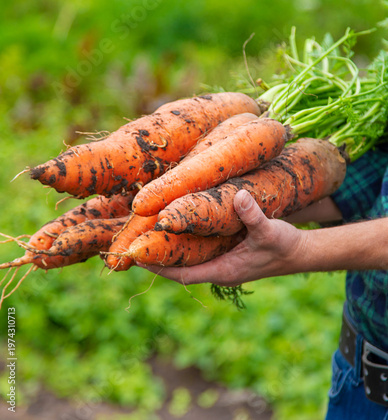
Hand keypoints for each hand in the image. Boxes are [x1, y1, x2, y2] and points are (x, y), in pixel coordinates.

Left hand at [136, 190, 308, 285]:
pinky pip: (197, 244)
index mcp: (222, 270)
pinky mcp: (224, 248)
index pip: (181, 273)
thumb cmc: (285, 247)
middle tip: (131, 236)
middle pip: (178, 264)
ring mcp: (220, 258)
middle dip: (156, 253)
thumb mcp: (270, 231)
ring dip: (167, 243)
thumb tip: (239, 196)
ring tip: (145, 226)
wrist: (299, 252)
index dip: (157, 266)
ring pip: (186, 254)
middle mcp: (216, 267)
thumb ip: (254, 216)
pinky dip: (183, 235)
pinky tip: (174, 219)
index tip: (134, 255)